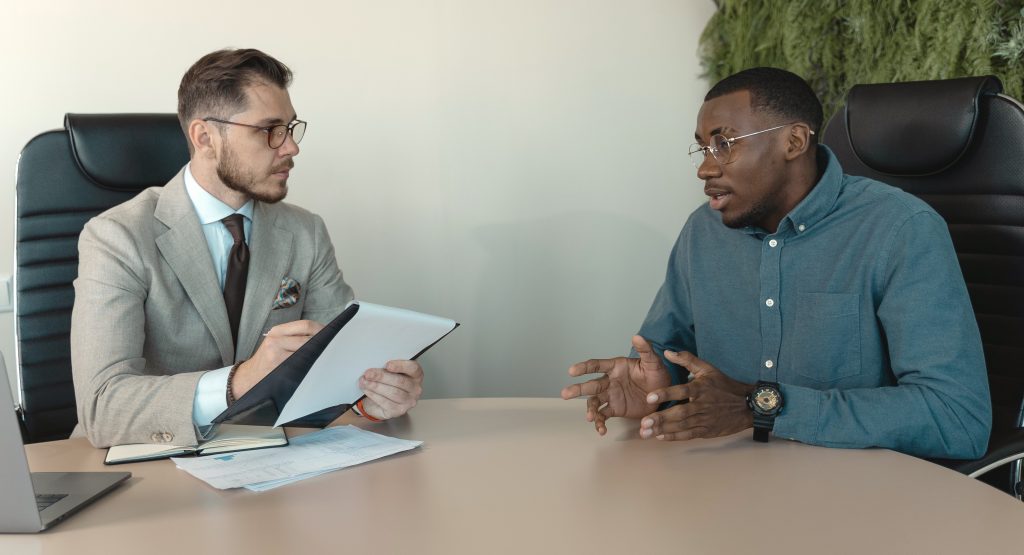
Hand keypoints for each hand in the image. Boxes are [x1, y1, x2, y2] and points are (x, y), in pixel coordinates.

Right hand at [232, 320, 324, 398]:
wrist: (250, 377)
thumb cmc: (268, 361)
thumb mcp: (277, 343)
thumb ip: (295, 337)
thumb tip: (324, 334)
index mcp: (277, 331)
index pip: (305, 325)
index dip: (322, 329)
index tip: (333, 334)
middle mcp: (275, 339)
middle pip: (308, 336)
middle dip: (323, 341)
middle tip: (335, 346)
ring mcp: (276, 353)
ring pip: (306, 350)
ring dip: (319, 353)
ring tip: (328, 356)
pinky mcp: (278, 366)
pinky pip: (301, 363)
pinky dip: (311, 363)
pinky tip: (317, 365)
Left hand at [358, 360, 423, 419]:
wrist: (380, 401)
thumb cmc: (387, 383)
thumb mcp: (390, 372)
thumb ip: (388, 367)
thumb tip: (377, 362)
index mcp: (416, 375)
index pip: (413, 368)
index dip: (401, 366)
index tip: (388, 365)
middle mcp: (415, 389)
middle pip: (400, 381)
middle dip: (382, 376)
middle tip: (368, 373)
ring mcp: (409, 401)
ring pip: (392, 392)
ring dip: (376, 386)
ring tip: (364, 381)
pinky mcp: (399, 411)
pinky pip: (386, 402)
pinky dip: (374, 395)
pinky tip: (367, 390)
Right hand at [560, 335, 671, 434]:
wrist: (664, 396)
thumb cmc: (657, 375)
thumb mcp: (653, 362)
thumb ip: (645, 350)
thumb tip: (637, 336)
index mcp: (616, 367)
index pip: (596, 365)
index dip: (584, 367)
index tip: (572, 371)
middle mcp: (609, 381)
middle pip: (590, 385)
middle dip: (577, 389)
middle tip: (565, 394)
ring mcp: (611, 395)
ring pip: (594, 402)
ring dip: (589, 409)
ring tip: (589, 418)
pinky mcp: (615, 409)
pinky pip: (603, 415)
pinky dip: (600, 423)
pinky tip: (601, 430)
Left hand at [639, 351, 753, 440]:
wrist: (747, 406)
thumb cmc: (724, 385)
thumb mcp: (707, 369)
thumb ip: (686, 359)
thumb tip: (667, 352)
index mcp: (700, 388)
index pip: (681, 391)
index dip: (665, 394)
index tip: (649, 397)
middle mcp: (702, 405)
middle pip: (679, 413)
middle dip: (660, 418)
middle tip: (644, 422)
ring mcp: (704, 420)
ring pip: (681, 426)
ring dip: (663, 429)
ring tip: (646, 432)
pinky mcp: (706, 431)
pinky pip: (689, 435)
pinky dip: (675, 437)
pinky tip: (661, 437)